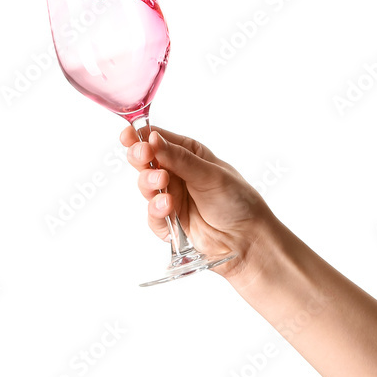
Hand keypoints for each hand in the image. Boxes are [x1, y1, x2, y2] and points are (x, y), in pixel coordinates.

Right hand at [119, 125, 280, 287]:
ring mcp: (171, 197)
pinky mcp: (169, 223)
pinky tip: (168, 208)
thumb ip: (180, 159)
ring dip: (150, 183)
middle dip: (141, 158)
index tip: (128, 135)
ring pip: (146, 187)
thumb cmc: (237, 201)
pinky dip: (157, 211)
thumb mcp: (211, 174)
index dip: (140, 136)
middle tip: (144, 157)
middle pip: (145, 161)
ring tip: (162, 184)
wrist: (247, 240)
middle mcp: (177, 173)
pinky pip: (152, 215)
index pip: (158, 139)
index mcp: (188, 154)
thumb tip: (153, 139)